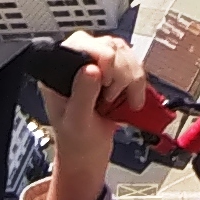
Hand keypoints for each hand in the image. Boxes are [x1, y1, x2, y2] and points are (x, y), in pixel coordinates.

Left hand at [35, 33, 143, 199]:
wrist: (88, 156)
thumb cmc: (75, 142)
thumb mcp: (76, 122)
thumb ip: (82, 96)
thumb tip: (90, 69)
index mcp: (59, 72)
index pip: (81, 43)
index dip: (99, 57)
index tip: (104, 81)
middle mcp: (78, 64)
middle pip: (109, 46)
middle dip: (118, 73)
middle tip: (110, 96)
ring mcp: (98, 67)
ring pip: (125, 53)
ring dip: (132, 79)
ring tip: (121, 100)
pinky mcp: (115, 74)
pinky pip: (135, 65)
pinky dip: (139, 83)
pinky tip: (132, 100)